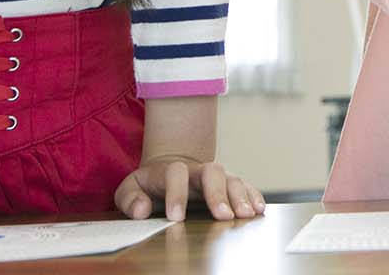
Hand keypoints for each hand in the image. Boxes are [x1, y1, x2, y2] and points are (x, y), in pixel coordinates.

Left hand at [114, 156, 265, 220]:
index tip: (175, 217)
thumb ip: (131, 199)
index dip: (176, 194)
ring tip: (246, 215)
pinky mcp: (228, 186)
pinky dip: (254, 196)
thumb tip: (141, 210)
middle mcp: (197, 171)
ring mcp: (216, 178)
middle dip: (218, 194)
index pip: (175, 174)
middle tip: (223, 216)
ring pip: (232, 179)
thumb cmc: (149, 185)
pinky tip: (259, 209)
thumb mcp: (130, 189)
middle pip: (212, 172)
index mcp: (170, 171)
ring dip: (240, 197)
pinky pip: (246, 187)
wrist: (170, 172)